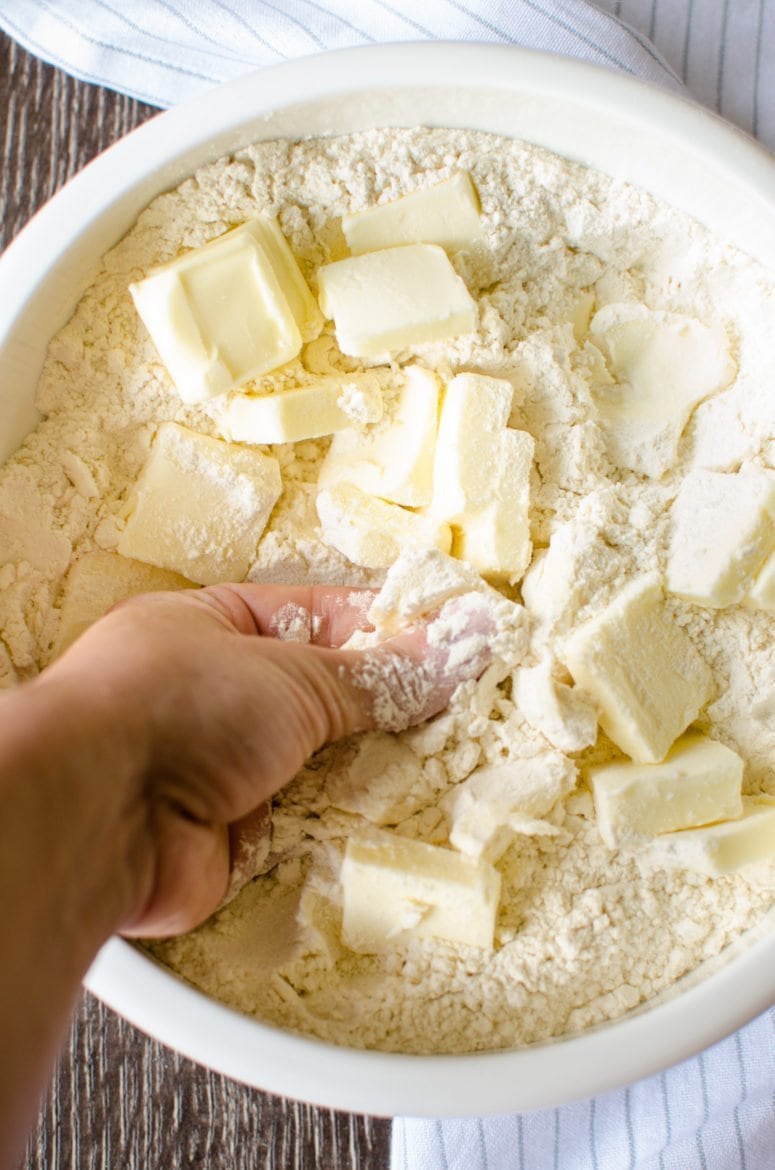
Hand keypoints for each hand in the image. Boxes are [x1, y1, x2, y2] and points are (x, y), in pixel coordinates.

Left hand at [42, 583, 493, 937]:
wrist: (101, 819)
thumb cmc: (176, 707)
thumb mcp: (291, 672)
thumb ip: (374, 673)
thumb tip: (447, 655)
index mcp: (213, 626)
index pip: (318, 614)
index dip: (385, 625)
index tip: (449, 636)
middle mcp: (216, 695)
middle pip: (323, 695)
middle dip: (385, 704)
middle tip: (462, 705)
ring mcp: (223, 767)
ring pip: (320, 763)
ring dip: (371, 766)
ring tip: (447, 757)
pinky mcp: (234, 834)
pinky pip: (308, 822)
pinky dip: (345, 821)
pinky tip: (398, 812)